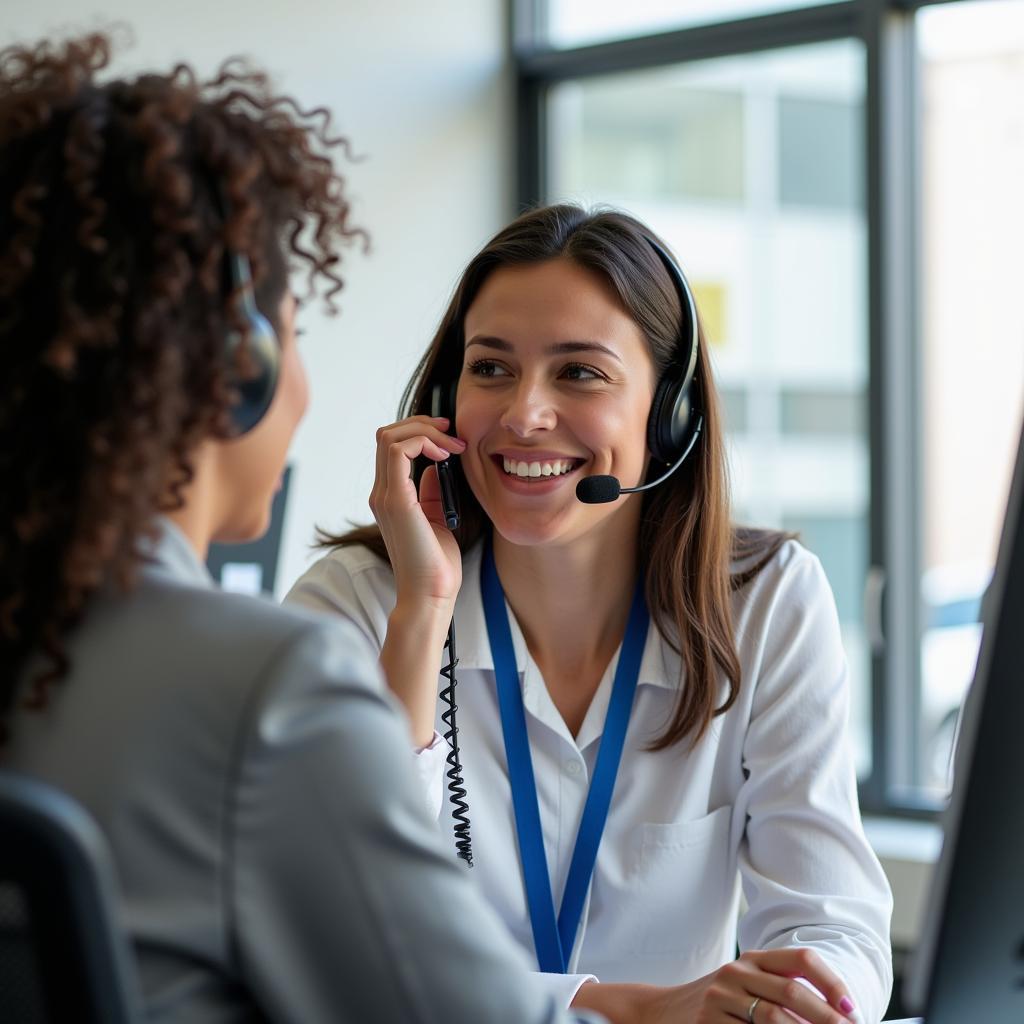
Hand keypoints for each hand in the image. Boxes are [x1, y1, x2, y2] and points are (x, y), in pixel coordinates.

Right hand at [369, 414, 465, 610]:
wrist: (431, 595)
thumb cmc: (437, 564)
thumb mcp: (437, 518)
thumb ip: (430, 492)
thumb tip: (434, 468)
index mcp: (389, 497)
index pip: (392, 446)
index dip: (420, 433)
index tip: (450, 441)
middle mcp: (381, 494)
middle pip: (387, 434)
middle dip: (423, 424)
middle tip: (453, 435)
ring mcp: (385, 497)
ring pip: (389, 437)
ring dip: (424, 431)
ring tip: (452, 446)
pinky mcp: (396, 501)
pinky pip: (399, 452)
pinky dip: (423, 443)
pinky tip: (444, 457)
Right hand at [645, 949, 857, 1023]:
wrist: (664, 1011)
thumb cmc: (720, 1004)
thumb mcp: (747, 987)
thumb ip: (782, 994)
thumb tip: (836, 1017)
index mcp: (753, 960)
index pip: (801, 960)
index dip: (831, 983)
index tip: (853, 1012)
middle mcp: (738, 972)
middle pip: (792, 991)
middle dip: (828, 1019)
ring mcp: (721, 996)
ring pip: (775, 1018)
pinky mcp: (709, 1021)